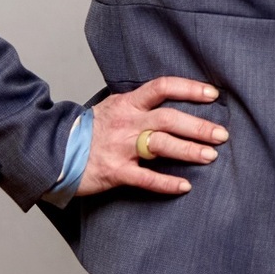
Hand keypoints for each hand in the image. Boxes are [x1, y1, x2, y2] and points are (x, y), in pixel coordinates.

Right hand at [76, 76, 228, 197]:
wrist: (52, 151)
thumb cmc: (88, 131)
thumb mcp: (113, 108)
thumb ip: (139, 106)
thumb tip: (171, 103)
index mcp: (127, 103)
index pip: (163, 87)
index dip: (189, 89)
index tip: (212, 95)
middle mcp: (127, 122)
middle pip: (169, 119)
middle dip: (198, 126)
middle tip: (222, 135)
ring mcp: (120, 147)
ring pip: (161, 145)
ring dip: (188, 150)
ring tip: (211, 156)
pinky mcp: (114, 171)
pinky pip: (145, 178)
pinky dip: (166, 183)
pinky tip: (184, 186)